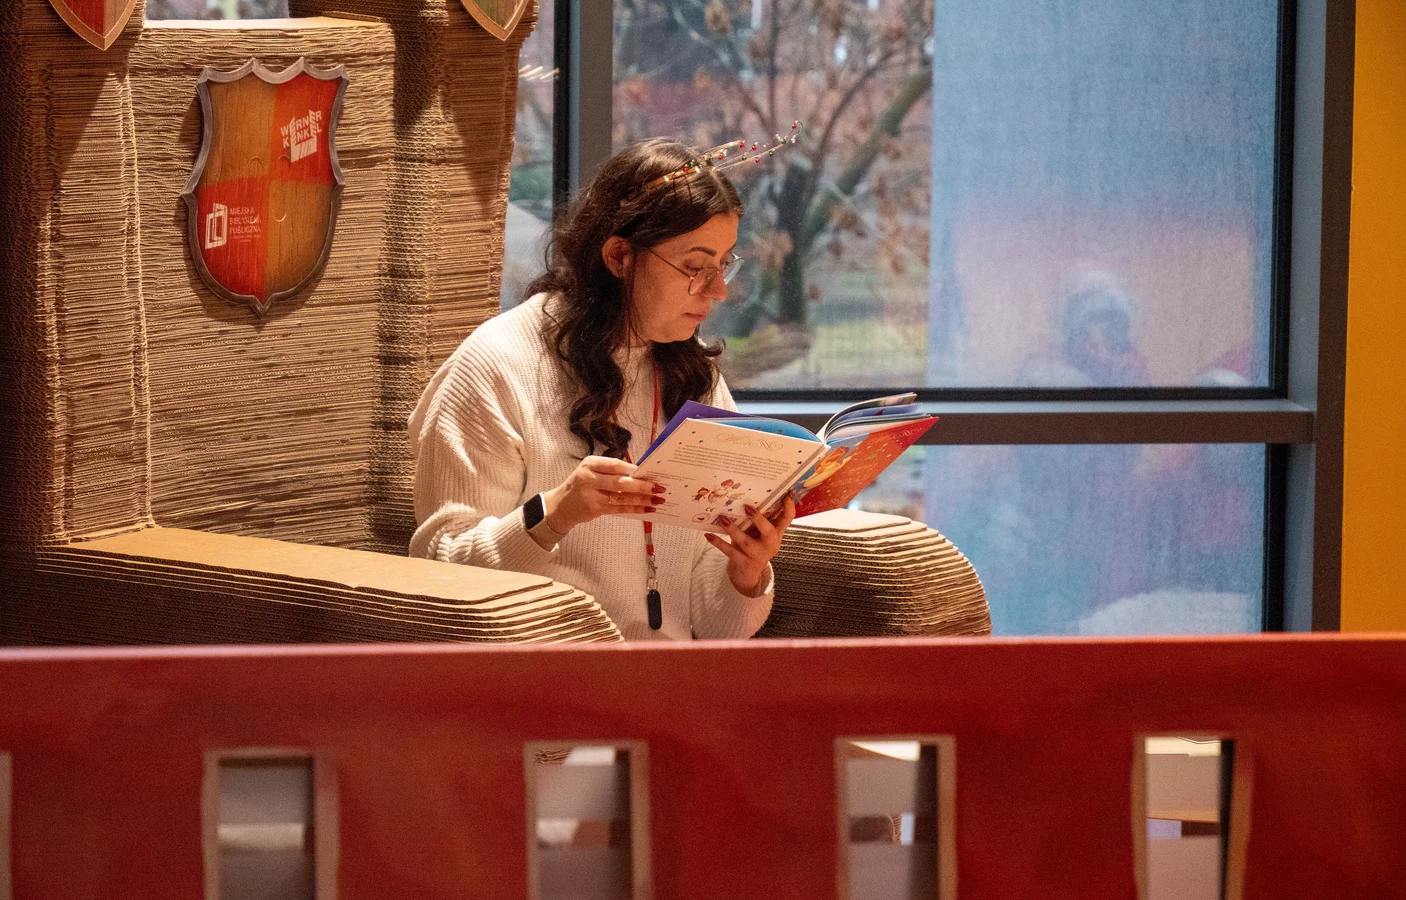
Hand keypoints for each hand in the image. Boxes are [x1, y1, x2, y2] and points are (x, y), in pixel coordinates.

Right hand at [542, 456, 666, 533]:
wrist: (561, 505)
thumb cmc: (582, 485)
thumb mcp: (591, 472)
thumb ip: (610, 471)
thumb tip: (639, 474)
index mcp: (590, 464)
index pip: (615, 465)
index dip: (634, 469)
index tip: (650, 471)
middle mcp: (589, 478)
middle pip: (621, 482)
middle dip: (642, 486)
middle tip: (660, 488)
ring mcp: (592, 495)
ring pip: (622, 497)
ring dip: (642, 499)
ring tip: (658, 500)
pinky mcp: (595, 509)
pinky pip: (619, 509)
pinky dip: (635, 509)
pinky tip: (647, 508)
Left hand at [705, 497, 795, 596]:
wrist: (748, 574)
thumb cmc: (753, 546)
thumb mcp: (759, 533)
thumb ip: (759, 519)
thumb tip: (747, 495)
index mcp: (777, 533)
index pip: (788, 518)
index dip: (789, 506)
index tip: (787, 493)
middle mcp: (771, 544)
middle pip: (769, 531)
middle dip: (758, 519)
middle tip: (747, 507)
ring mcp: (759, 555)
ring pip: (746, 542)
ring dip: (733, 530)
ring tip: (723, 519)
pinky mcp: (745, 563)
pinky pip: (731, 552)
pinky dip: (719, 543)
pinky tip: (709, 535)